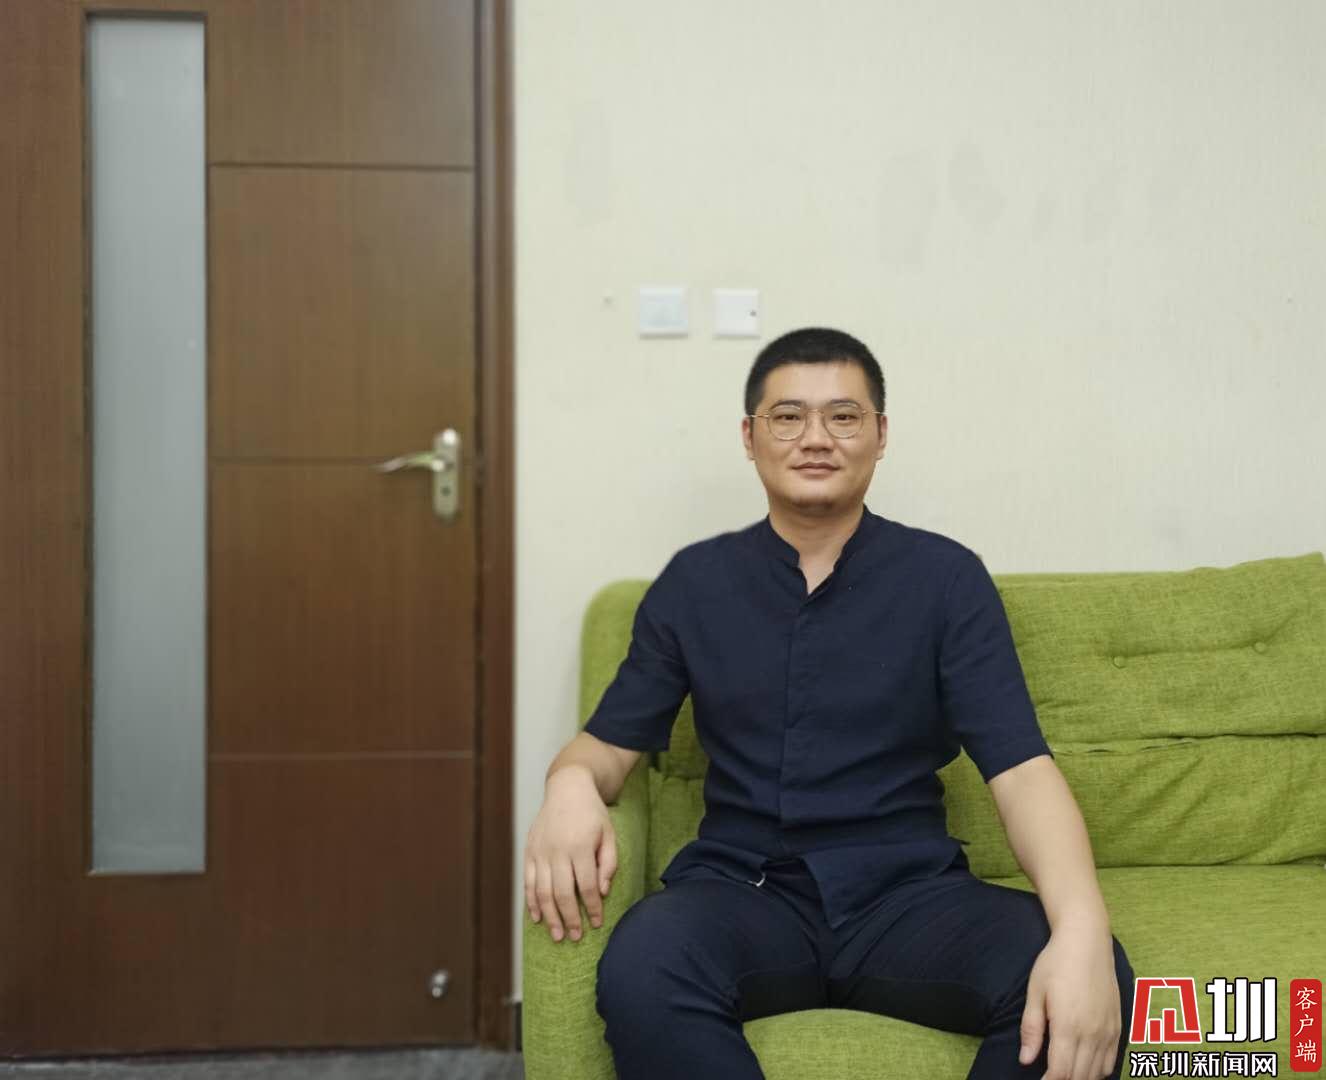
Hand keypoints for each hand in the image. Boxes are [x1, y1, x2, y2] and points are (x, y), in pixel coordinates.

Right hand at [523, 767, 616, 943]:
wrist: (567, 788)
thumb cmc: (592, 813)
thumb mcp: (609, 834)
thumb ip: (608, 864)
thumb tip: (601, 892)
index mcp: (579, 847)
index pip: (586, 886)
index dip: (591, 908)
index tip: (596, 923)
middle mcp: (557, 851)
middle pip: (562, 894)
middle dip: (570, 919)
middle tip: (575, 937)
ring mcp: (540, 852)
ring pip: (542, 892)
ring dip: (549, 916)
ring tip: (557, 935)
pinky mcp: (529, 851)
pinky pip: (528, 882)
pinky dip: (531, 901)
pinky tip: (537, 917)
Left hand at [1018, 923, 1121, 1079]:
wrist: (1087, 941)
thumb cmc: (1056, 962)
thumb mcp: (1035, 991)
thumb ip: (1031, 1028)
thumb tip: (1026, 1060)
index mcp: (1068, 1026)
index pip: (1060, 1072)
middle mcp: (1092, 1034)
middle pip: (1079, 1077)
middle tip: (1049, 1078)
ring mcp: (1108, 1031)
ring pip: (1097, 1073)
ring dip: (1081, 1078)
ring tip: (1064, 1074)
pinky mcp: (1118, 1026)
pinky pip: (1112, 1061)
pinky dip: (1099, 1071)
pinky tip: (1085, 1066)